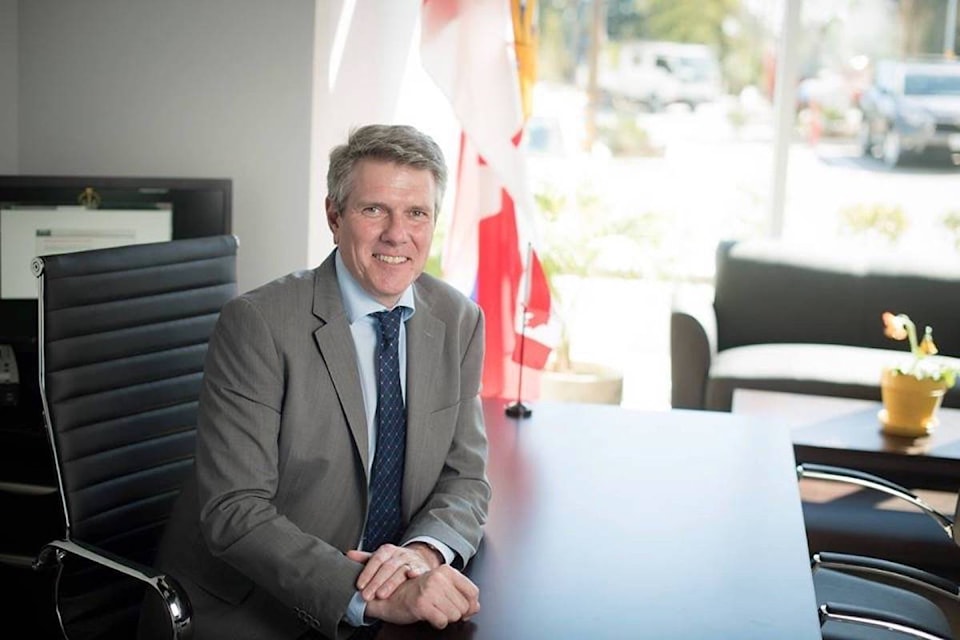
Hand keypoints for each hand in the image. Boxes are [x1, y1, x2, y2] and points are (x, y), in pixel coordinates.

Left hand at [346, 544, 430, 600]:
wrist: (418, 560)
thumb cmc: (395, 562)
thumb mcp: (380, 559)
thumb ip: (365, 559)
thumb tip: (348, 555)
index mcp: (387, 551)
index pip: (375, 560)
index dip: (367, 573)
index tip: (359, 585)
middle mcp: (399, 554)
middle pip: (387, 567)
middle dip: (375, 582)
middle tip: (366, 596)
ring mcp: (411, 561)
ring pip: (401, 570)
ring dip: (391, 583)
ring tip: (381, 595)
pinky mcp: (422, 568)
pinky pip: (419, 569)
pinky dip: (415, 572)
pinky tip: (411, 577)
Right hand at [364, 565, 479, 628]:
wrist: (386, 595)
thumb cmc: (414, 591)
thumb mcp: (439, 587)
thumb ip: (459, 594)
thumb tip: (476, 607)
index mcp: (446, 570)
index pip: (473, 591)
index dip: (471, 605)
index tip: (464, 610)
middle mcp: (439, 577)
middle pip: (465, 606)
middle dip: (456, 614)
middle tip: (442, 610)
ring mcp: (430, 590)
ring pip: (455, 615)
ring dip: (446, 618)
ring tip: (434, 611)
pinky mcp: (422, 604)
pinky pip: (442, 622)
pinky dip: (437, 623)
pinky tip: (429, 616)